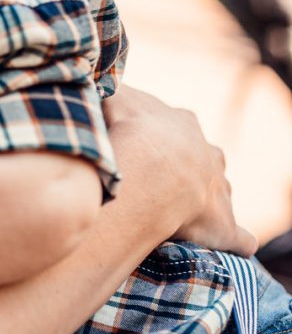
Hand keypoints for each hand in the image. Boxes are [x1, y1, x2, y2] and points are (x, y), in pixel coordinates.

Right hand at [103, 86, 256, 255]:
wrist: (149, 164)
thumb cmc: (129, 130)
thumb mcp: (115, 98)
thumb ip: (108, 94)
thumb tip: (95, 88)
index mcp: (183, 125)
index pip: (180, 129)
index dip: (166, 141)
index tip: (152, 150)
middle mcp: (208, 153)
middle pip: (206, 160)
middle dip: (193, 169)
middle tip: (170, 185)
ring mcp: (218, 188)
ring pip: (221, 191)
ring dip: (210, 200)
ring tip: (188, 216)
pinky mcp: (222, 223)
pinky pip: (236, 235)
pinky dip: (237, 240)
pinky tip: (237, 245)